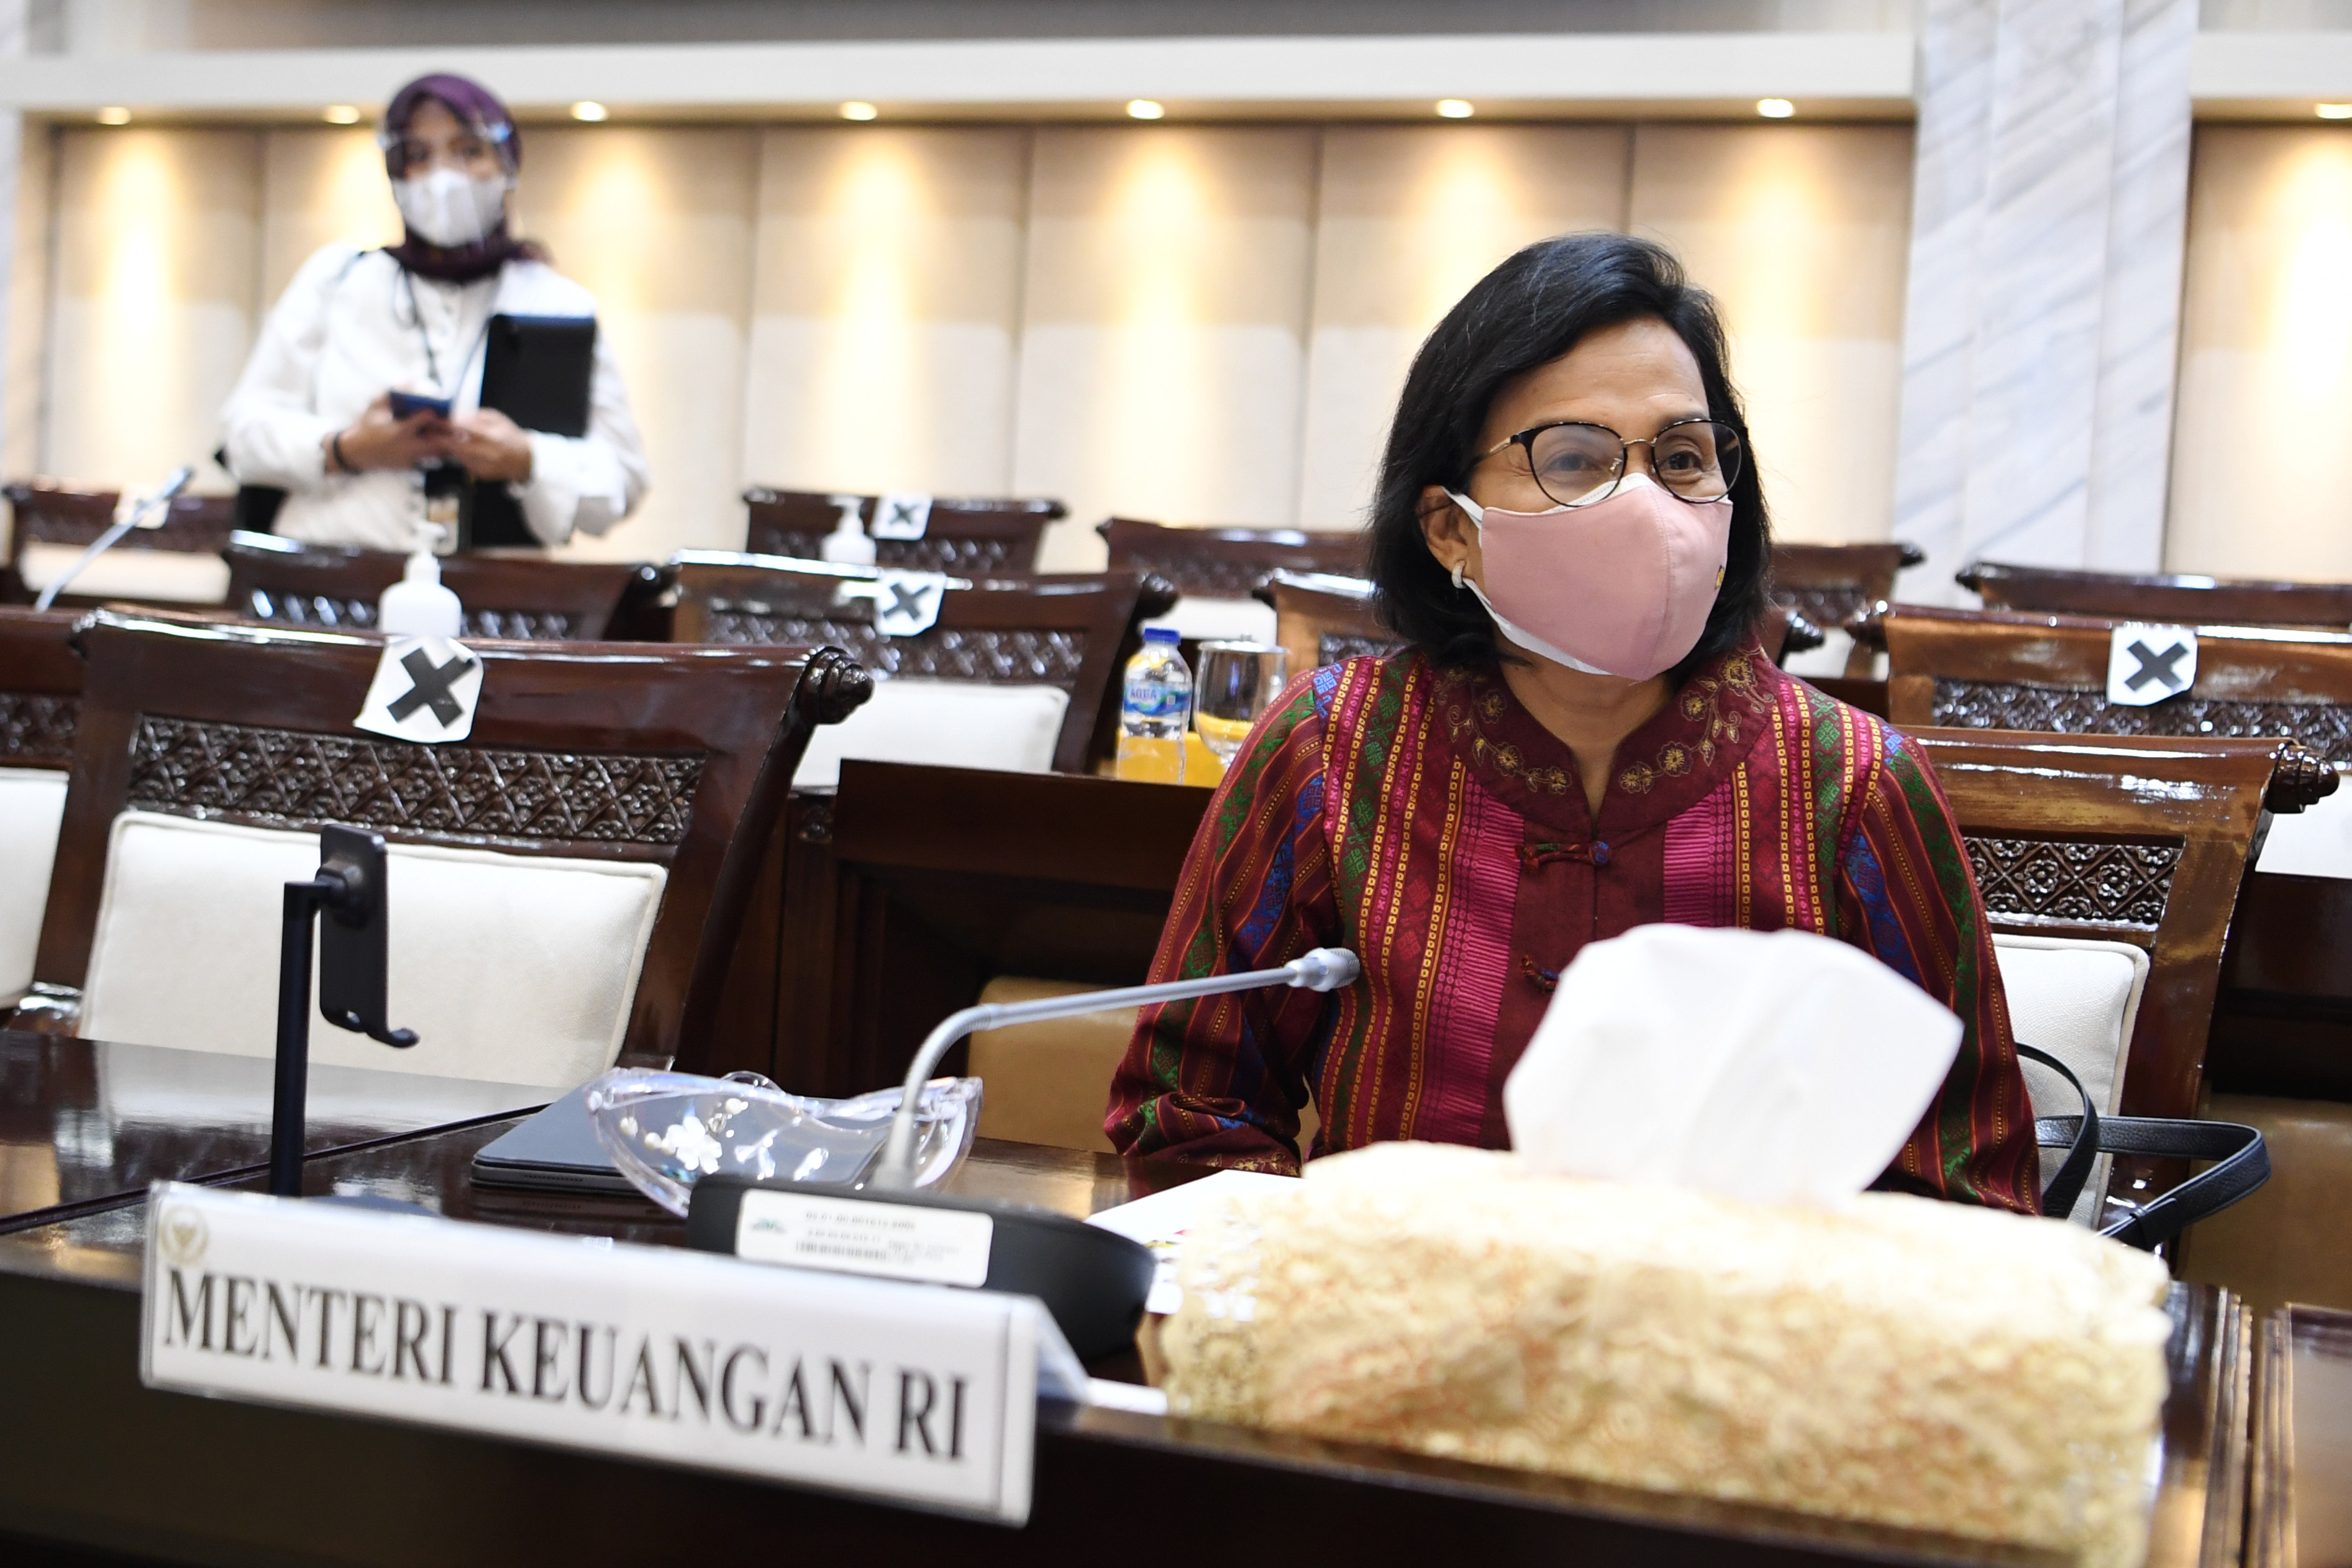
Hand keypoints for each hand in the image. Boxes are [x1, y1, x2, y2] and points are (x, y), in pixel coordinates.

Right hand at [327, 393, 447, 472]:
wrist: (358, 453)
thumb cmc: (367, 426)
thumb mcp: (375, 407)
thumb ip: (392, 393)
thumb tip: (410, 380)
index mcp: (397, 431)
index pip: (417, 423)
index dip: (429, 415)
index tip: (438, 408)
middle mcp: (406, 446)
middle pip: (435, 442)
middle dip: (446, 433)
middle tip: (456, 424)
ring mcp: (410, 458)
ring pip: (437, 452)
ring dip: (446, 441)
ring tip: (455, 432)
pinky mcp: (412, 465)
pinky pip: (431, 457)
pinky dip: (438, 449)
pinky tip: (443, 440)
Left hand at [439, 407, 533, 483]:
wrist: (525, 458)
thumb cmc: (509, 435)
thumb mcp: (496, 418)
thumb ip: (476, 416)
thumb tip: (455, 416)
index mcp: (493, 436)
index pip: (465, 429)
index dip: (448, 425)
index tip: (435, 421)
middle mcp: (489, 453)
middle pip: (458, 446)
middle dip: (441, 439)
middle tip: (429, 432)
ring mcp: (485, 466)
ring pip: (459, 455)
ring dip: (448, 447)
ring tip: (438, 439)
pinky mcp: (482, 474)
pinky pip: (465, 463)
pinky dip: (459, 455)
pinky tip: (457, 449)